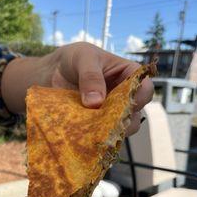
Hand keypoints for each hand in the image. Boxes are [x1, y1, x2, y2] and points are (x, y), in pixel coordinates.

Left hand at [1, 42, 153, 134]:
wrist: (51, 75)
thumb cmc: (73, 60)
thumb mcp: (82, 58)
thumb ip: (90, 76)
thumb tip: (96, 103)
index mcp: (128, 75)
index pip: (144, 88)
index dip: (140, 97)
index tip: (126, 104)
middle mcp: (124, 98)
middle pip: (135, 115)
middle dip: (123, 120)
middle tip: (106, 122)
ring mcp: (111, 115)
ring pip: (120, 130)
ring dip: (108, 132)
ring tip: (92, 131)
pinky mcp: (97, 127)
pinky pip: (102, 137)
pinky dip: (95, 139)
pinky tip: (85, 138)